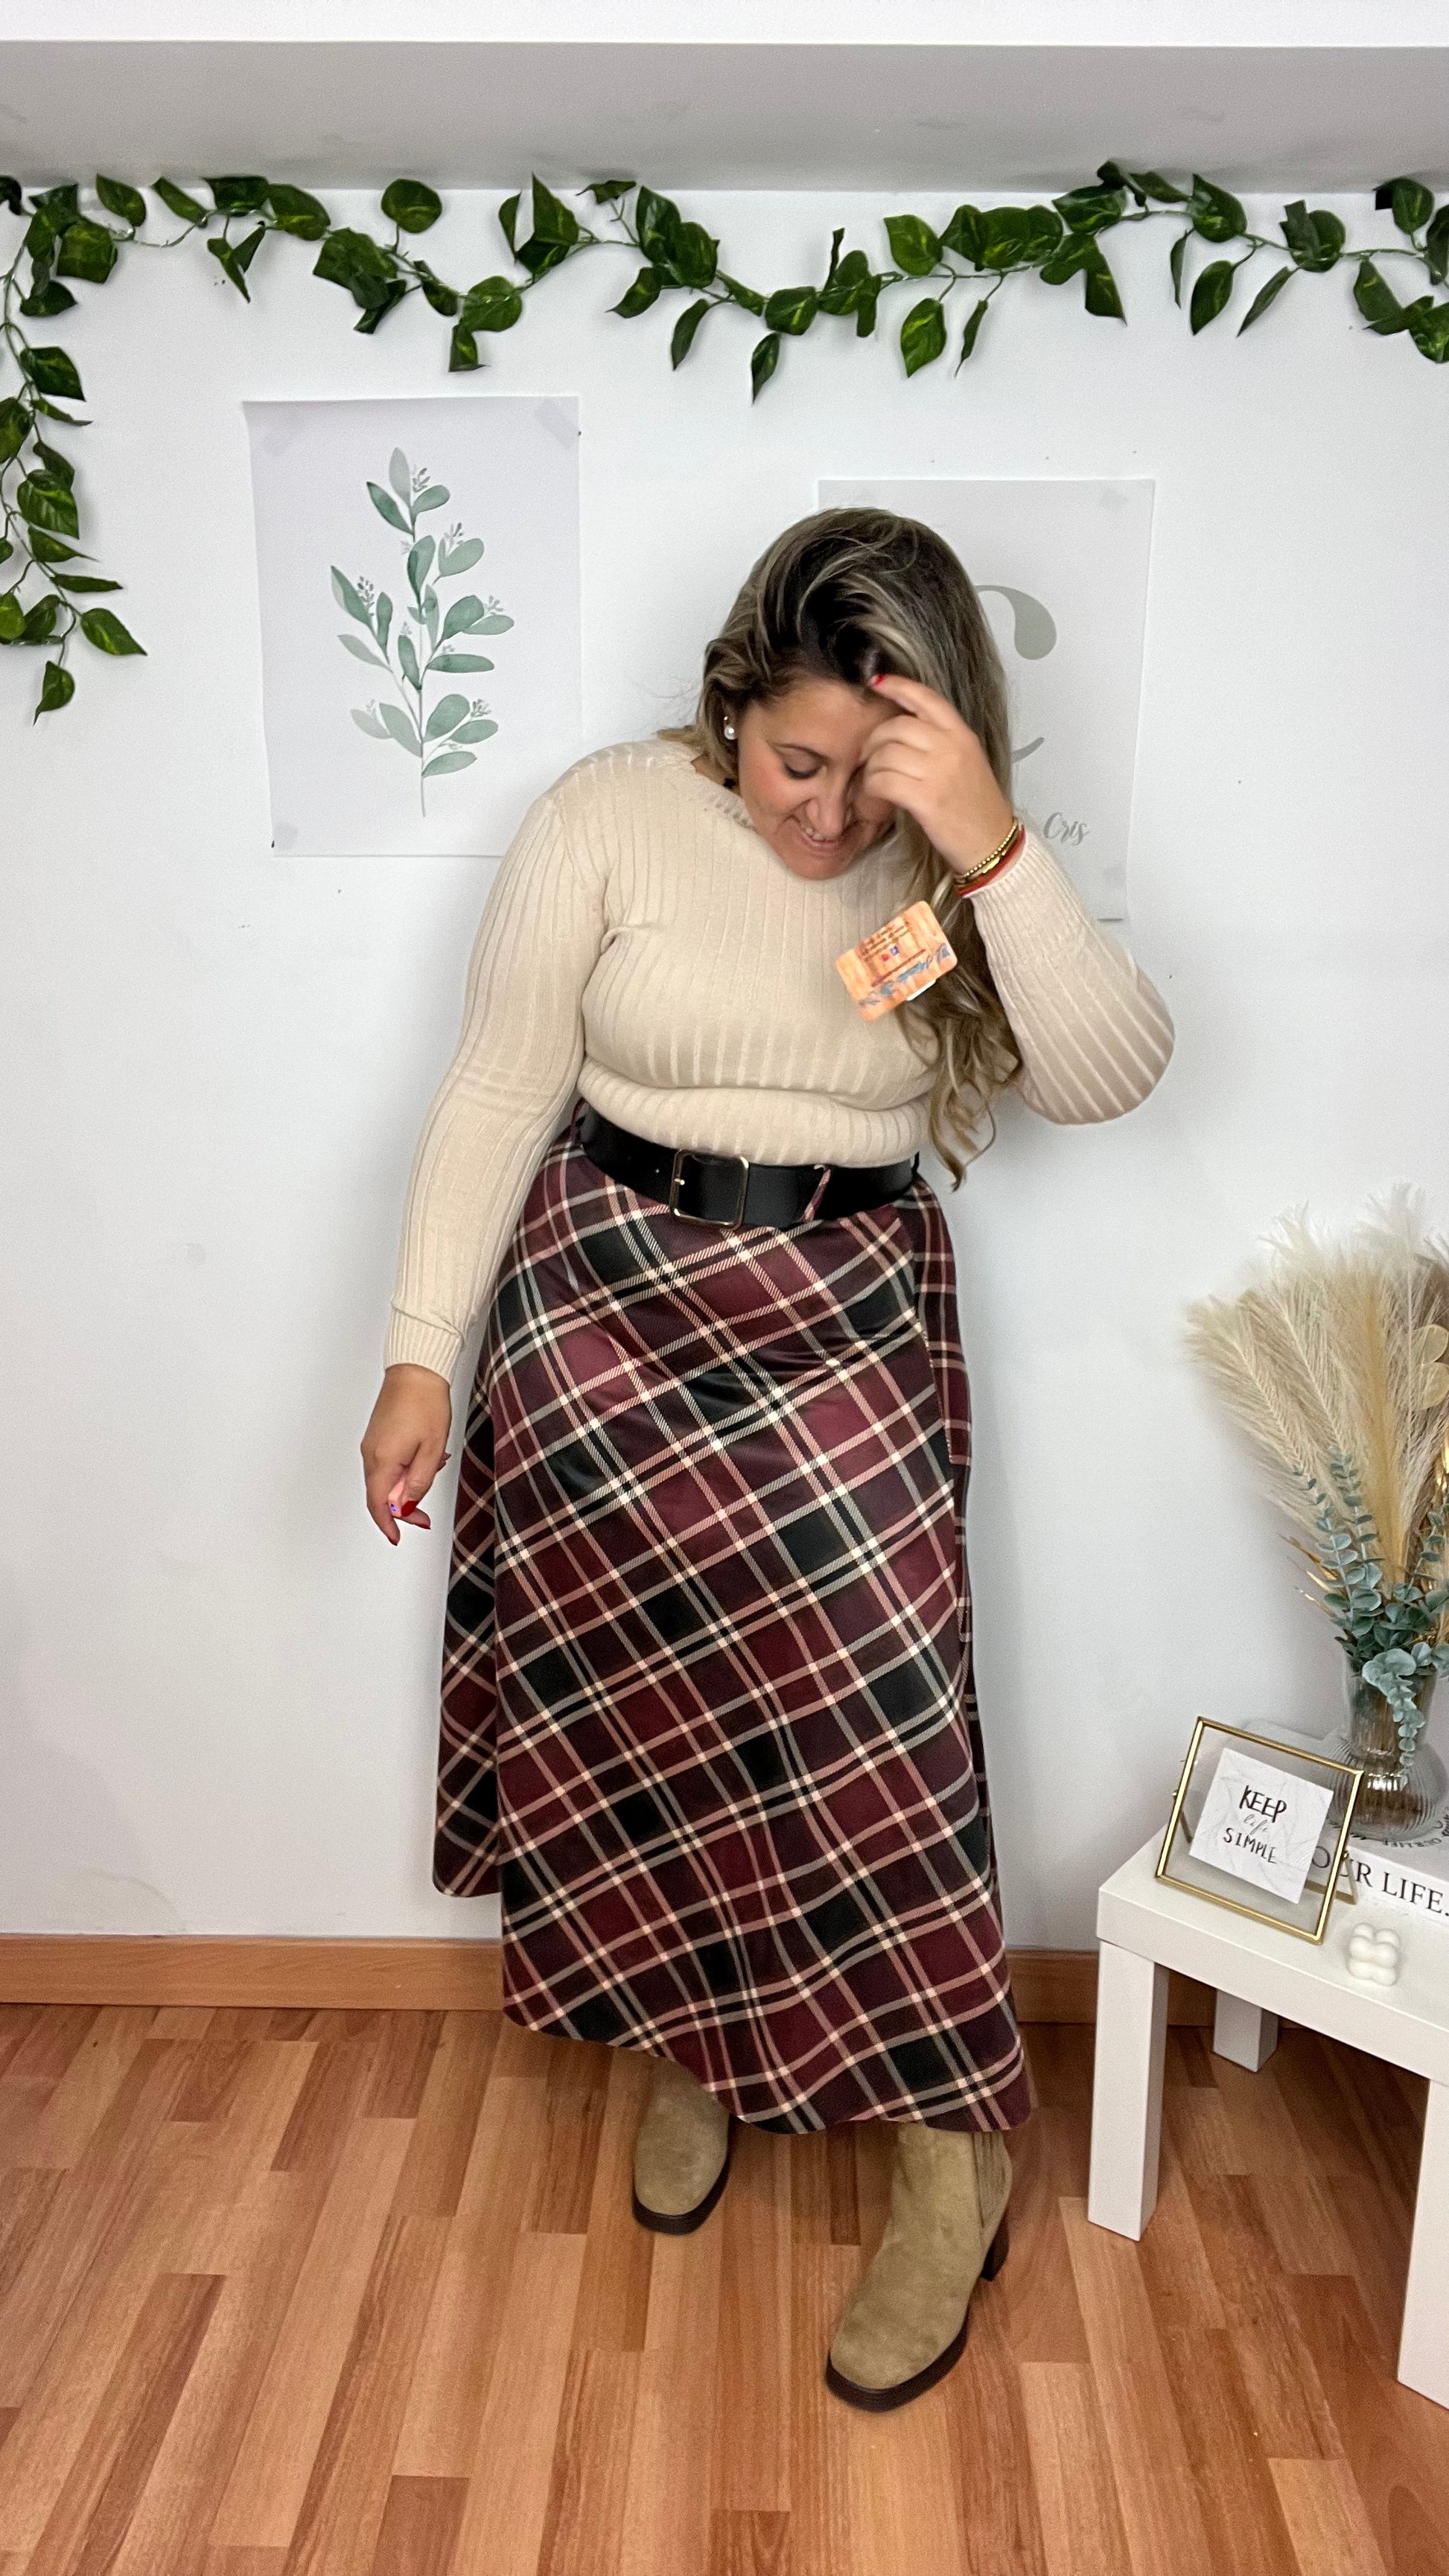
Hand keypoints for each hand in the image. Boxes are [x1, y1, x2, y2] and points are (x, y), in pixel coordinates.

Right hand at [361, 1363, 452, 1544]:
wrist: (417, 1370)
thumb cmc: (425, 1403)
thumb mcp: (431, 1449)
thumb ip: (419, 1482)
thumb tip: (408, 1506)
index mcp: (382, 1460)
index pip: (378, 1504)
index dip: (388, 1525)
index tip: (397, 1538)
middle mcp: (370, 1454)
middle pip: (381, 1494)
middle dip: (402, 1509)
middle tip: (424, 1516)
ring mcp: (372, 1444)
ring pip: (385, 1479)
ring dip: (406, 1486)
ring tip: (433, 1468)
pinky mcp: (377, 1435)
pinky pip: (387, 1463)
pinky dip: (403, 1470)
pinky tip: (425, 1458)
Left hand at [862, 671, 1015, 875]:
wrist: (991, 843)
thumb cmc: (976, 806)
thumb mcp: (967, 762)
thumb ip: (940, 742)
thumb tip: (899, 732)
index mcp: (962, 734)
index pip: (926, 698)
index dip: (897, 686)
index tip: (875, 682)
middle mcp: (951, 747)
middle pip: (897, 726)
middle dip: (874, 741)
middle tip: (868, 759)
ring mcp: (939, 772)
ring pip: (886, 754)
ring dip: (871, 769)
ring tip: (872, 783)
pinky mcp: (926, 799)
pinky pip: (884, 782)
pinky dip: (872, 789)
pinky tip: (873, 797)